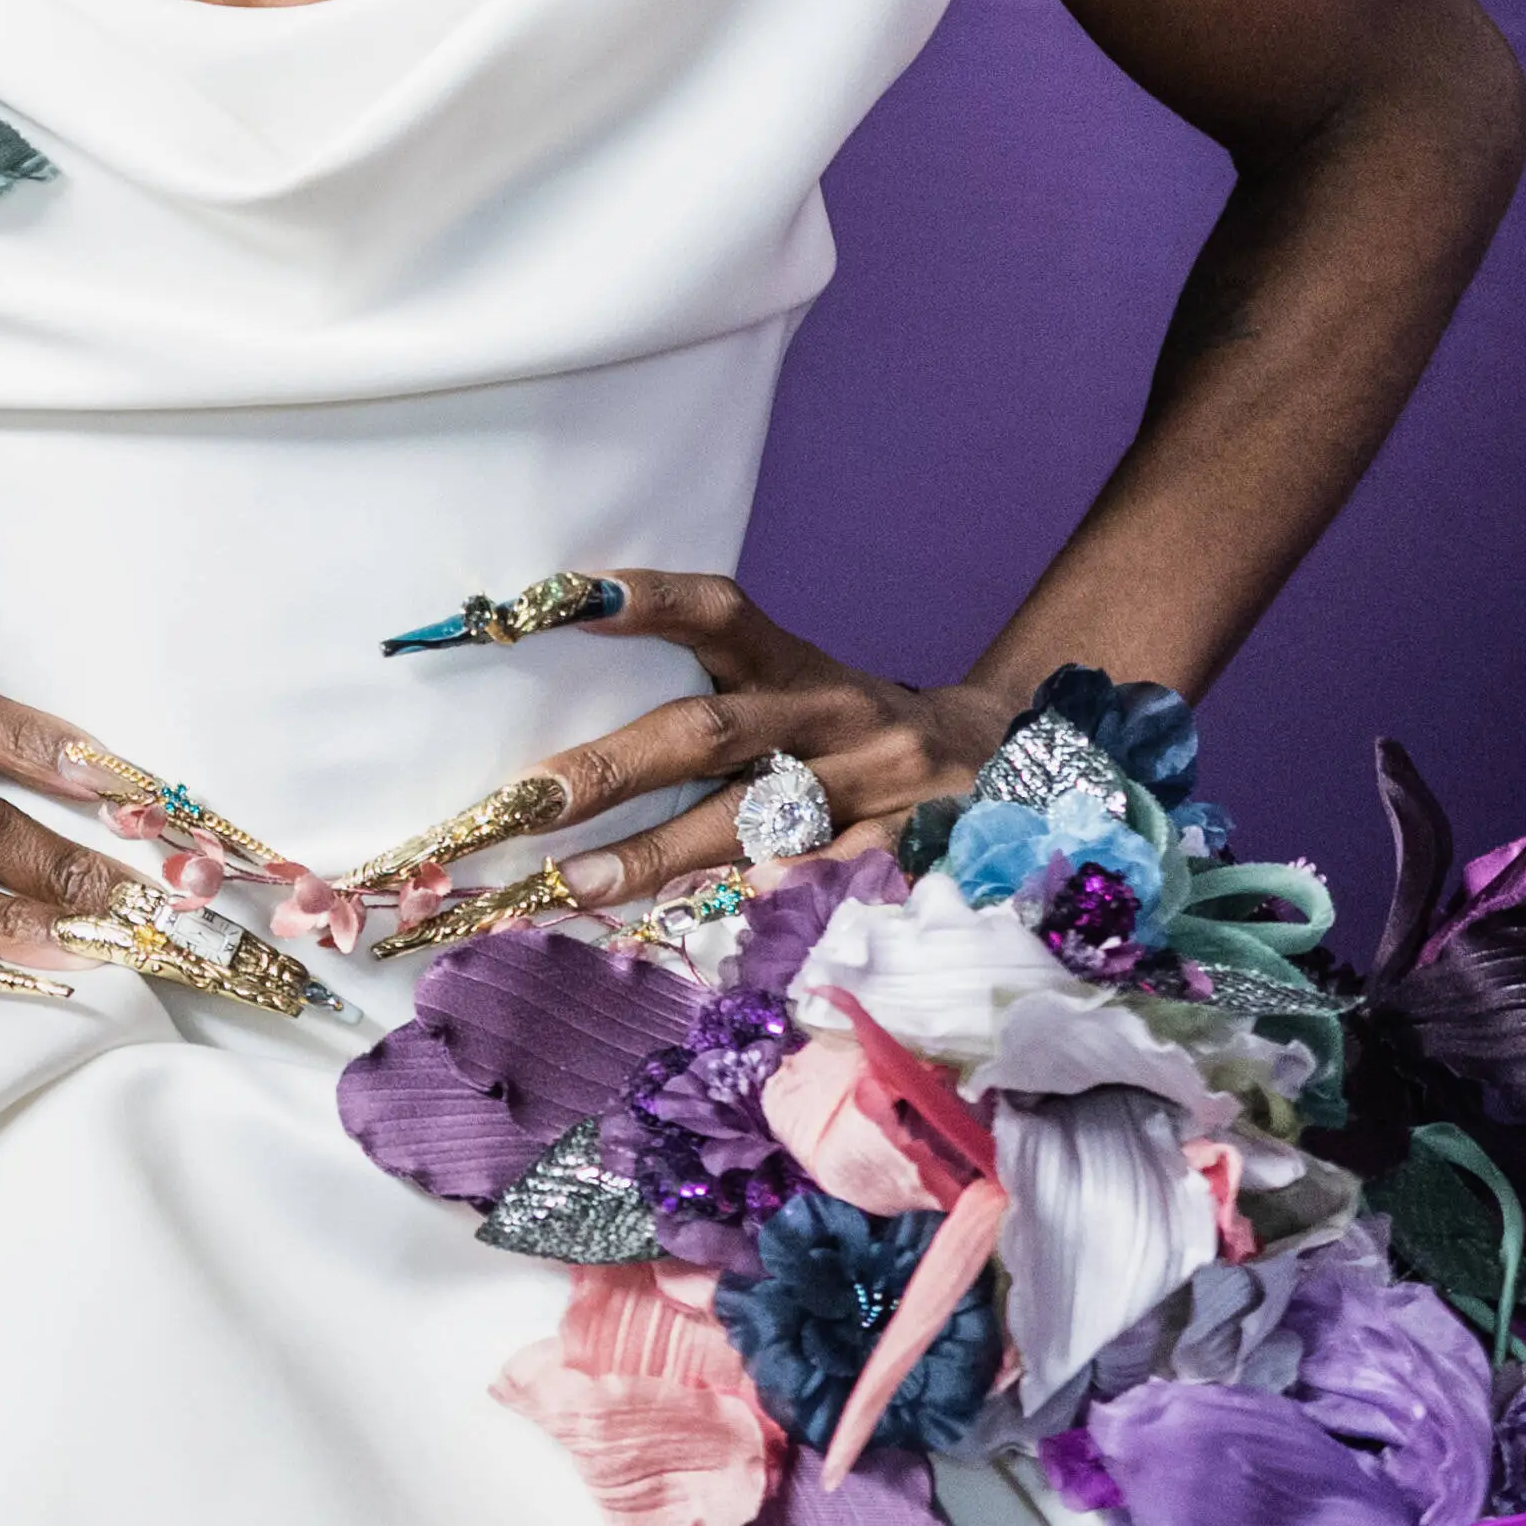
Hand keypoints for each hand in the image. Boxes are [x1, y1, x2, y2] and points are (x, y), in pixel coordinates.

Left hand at [480, 572, 1014, 917]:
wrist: (1001, 759)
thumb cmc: (852, 732)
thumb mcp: (796, 689)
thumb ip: (713, 699)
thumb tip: (573, 739)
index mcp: (795, 663)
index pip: (717, 613)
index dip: (644, 602)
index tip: (557, 599)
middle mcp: (830, 714)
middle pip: (709, 730)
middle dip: (610, 766)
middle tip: (524, 797)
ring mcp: (869, 786)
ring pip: (751, 819)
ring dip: (655, 855)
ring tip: (570, 884)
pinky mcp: (902, 850)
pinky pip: (825, 883)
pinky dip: (766, 902)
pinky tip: (705, 925)